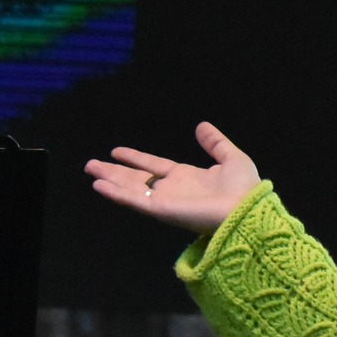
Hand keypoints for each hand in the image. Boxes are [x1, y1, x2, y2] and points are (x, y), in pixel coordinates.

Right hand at [85, 121, 261, 233]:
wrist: (246, 209)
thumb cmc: (244, 188)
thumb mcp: (231, 158)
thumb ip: (215, 143)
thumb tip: (201, 126)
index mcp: (187, 178)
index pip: (154, 166)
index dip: (136, 158)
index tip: (117, 151)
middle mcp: (172, 190)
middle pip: (137, 179)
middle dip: (115, 172)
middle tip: (91, 164)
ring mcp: (164, 201)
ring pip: (131, 189)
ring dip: (110, 180)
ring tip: (91, 171)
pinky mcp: (161, 210)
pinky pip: (134, 201)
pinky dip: (116, 193)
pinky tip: (99, 185)